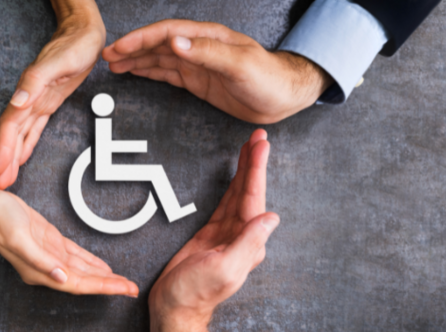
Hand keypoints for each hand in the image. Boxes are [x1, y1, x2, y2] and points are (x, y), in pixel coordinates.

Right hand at [0, 2, 105, 189]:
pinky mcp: (48, 103)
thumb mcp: (56, 63)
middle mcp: (28, 99)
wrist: (84, 36)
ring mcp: (37, 102)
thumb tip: (18, 102)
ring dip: (13, 156)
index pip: (10, 126)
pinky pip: (34, 128)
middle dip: (4, 159)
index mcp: (27, 93)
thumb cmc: (72, 46)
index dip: (3, 148)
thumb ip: (35, 82)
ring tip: (7, 177)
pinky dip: (27, 144)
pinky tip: (23, 156)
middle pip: (12, 135)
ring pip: (20, 135)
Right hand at [0, 190, 138, 296]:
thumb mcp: (17, 238)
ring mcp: (50, 256)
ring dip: (104, 277)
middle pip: (85, 280)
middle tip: (133, 288)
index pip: (78, 284)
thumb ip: (39, 260)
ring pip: (83, 271)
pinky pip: (77, 257)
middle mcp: (47, 267)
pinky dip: (92, 263)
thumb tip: (60, 277)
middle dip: (110, 285)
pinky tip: (104, 269)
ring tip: (124, 282)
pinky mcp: (51, 243)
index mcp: (40, 270)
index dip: (103, 287)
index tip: (124, 289)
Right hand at [102, 19, 330, 124]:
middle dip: (132, 49)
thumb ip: (208, 53)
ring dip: (136, 61)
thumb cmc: (270, 78)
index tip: (120, 46)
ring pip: (160, 59)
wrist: (285, 97)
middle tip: (106, 56)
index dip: (141, 39)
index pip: (167, 33)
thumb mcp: (240, 64)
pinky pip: (169, 74)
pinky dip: (150, 73)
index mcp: (209, 37)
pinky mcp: (200, 81)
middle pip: (158, 44)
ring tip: (113, 65)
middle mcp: (201, 48)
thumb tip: (176, 43)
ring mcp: (199, 64)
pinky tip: (136, 73)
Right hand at [149, 129, 278, 330]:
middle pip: (251, 192)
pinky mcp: (214, 233)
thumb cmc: (196, 293)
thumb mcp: (223, 268)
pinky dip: (233, 184)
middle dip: (255, 163)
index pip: (255, 199)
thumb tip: (271, 218)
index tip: (260, 147)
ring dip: (246, 170)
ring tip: (251, 146)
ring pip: (240, 194)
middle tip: (259, 137)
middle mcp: (243, 236)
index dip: (257, 171)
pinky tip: (238, 173)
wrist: (174, 307)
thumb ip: (247, 243)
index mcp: (249, 242)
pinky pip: (227, 202)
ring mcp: (229, 233)